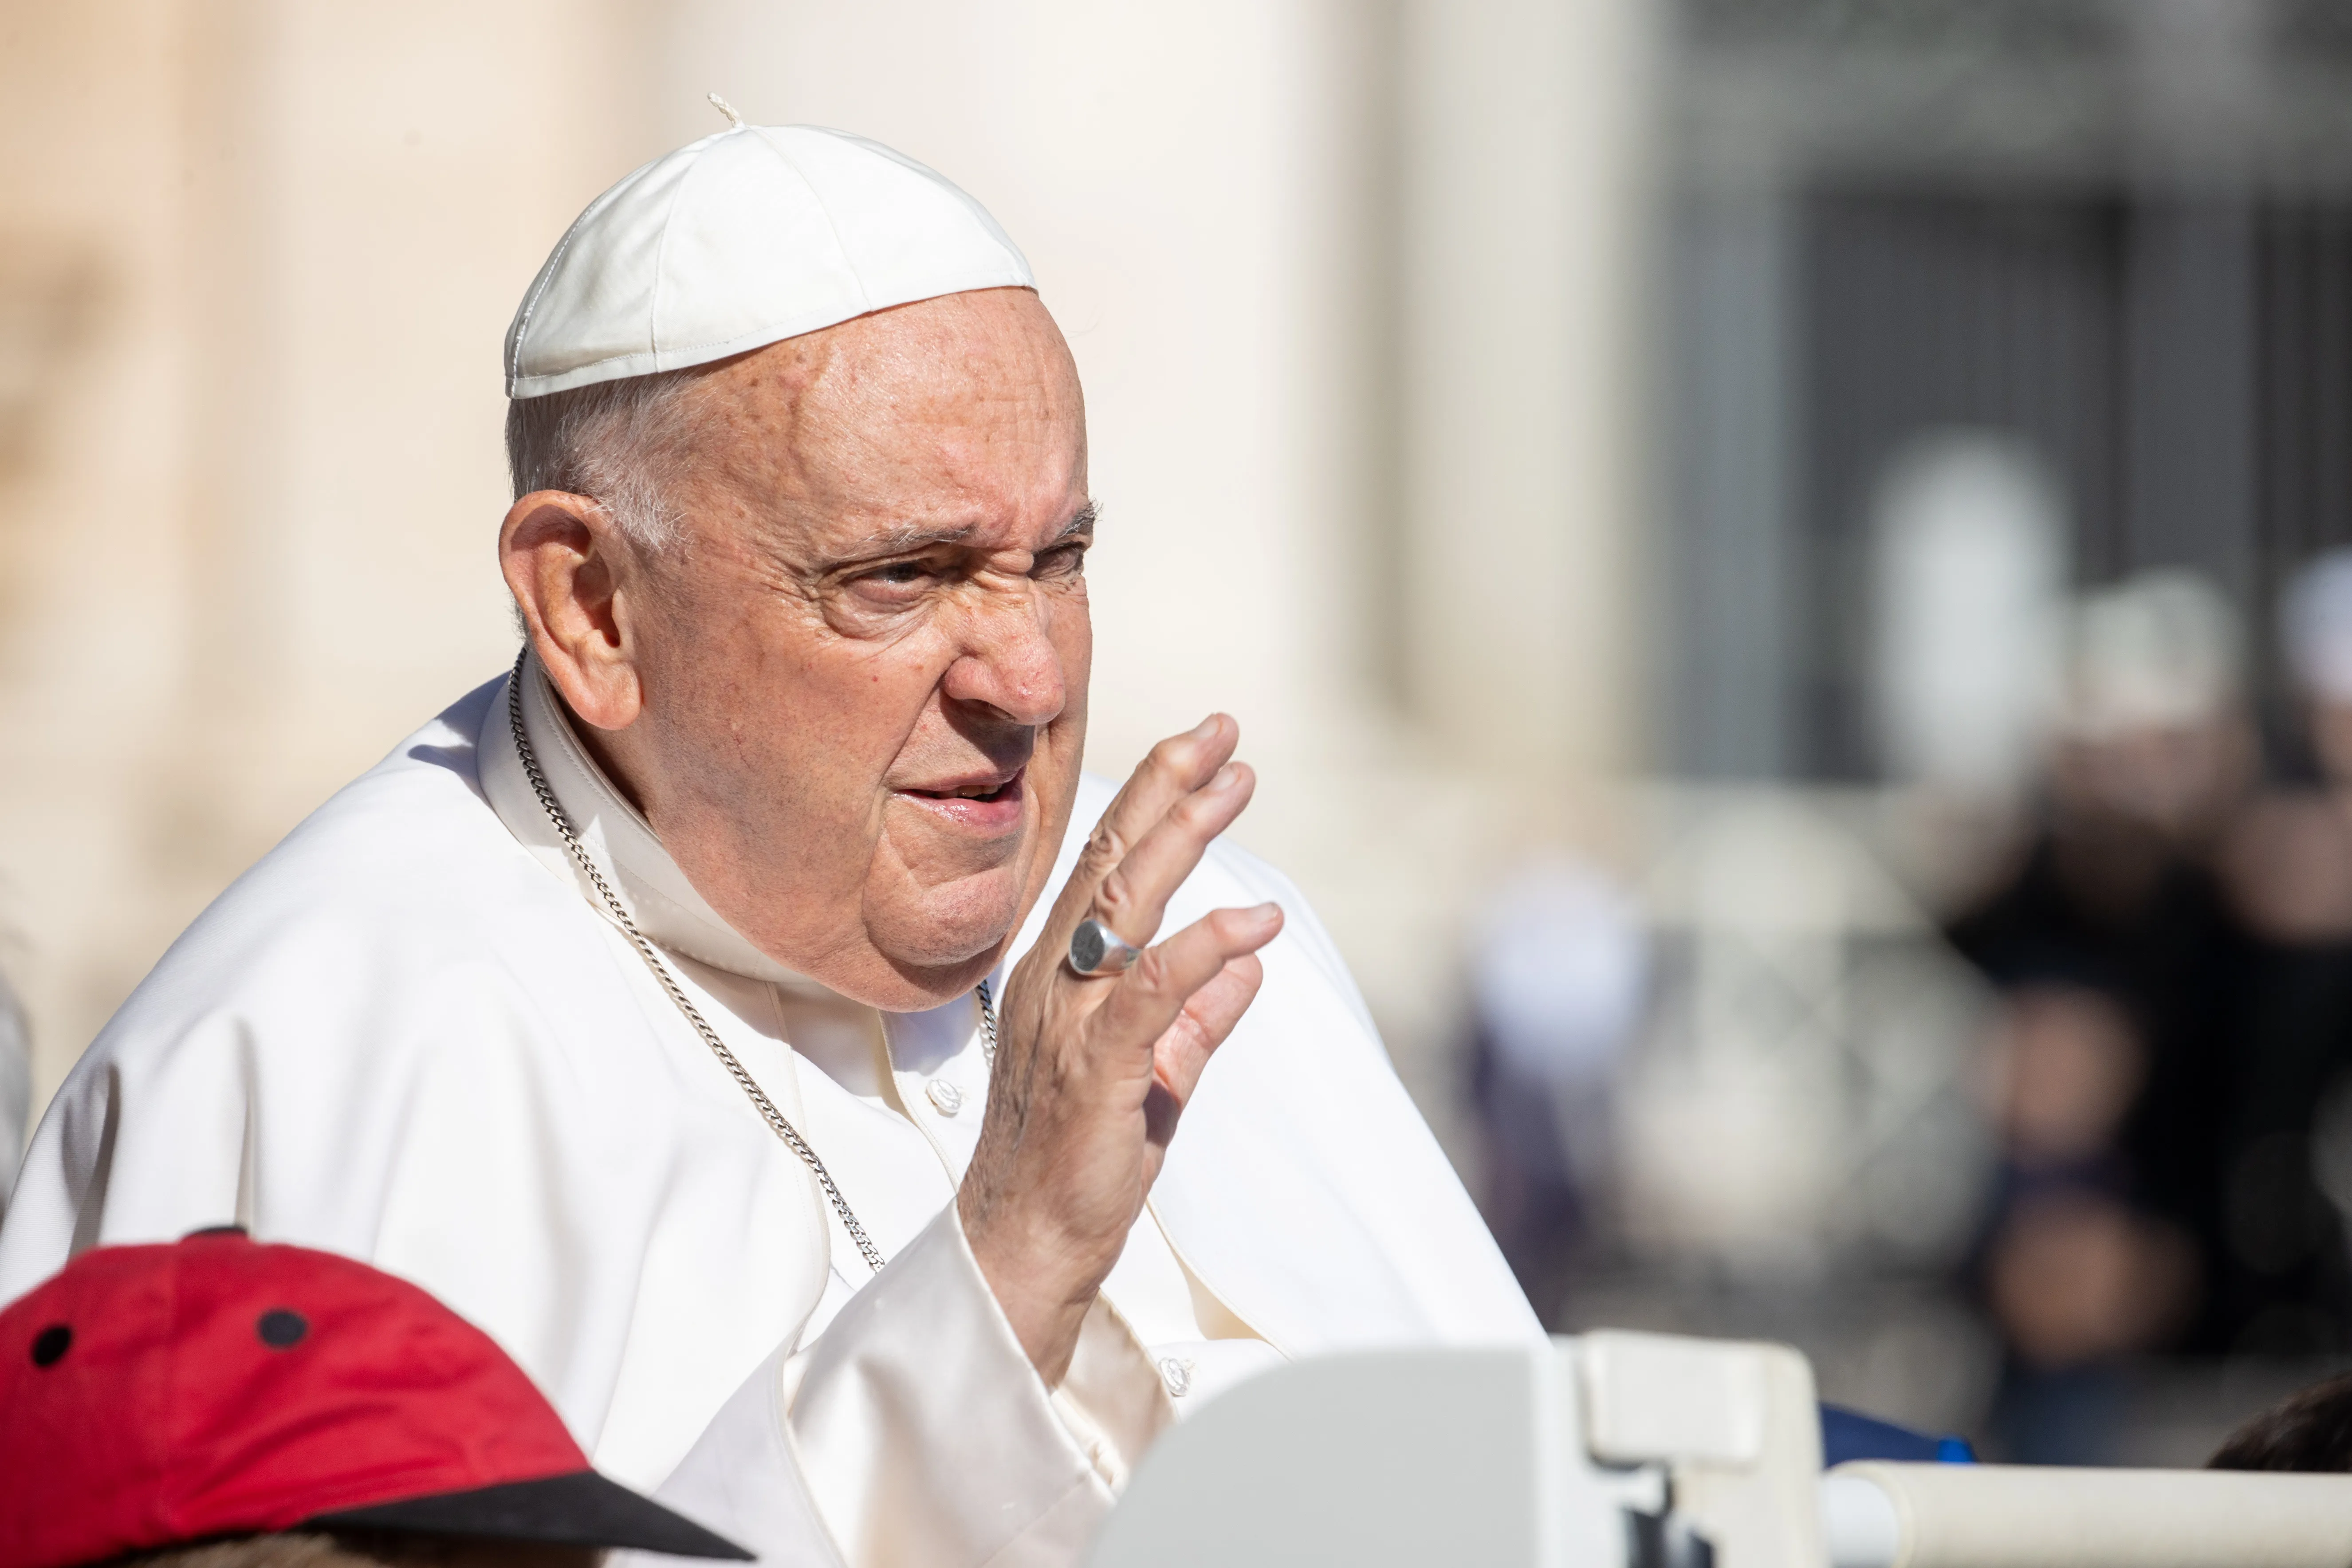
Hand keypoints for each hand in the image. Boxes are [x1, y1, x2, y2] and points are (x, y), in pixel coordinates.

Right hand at [957, 714, 1282, 1383]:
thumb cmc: (1079, 1162)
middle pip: (1112, 863)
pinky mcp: (1095, 1068)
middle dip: (1169, 788)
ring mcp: (1068, 1020)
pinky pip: (1149, 992)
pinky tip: (1252, 920)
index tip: (1206, 751)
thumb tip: (1249, 964)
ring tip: (1236, 784)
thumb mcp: (1151, 1076)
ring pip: (1125, 906)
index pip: (1107, 868)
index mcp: (1061, 975)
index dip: (1155, 801)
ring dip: (1183, 837)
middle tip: (1222, 731)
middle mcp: (1055, 982)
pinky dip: (1203, 949)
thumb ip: (1195, 1018)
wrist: (1026, 1246)